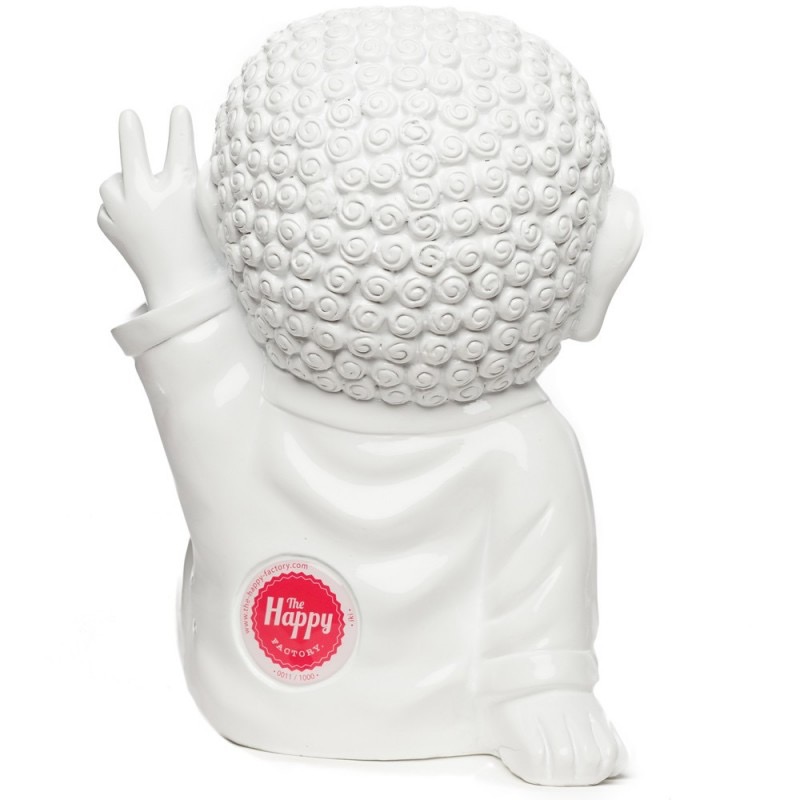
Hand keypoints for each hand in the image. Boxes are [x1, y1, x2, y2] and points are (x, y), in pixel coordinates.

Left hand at [98, 107, 219, 307]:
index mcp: (180, 190)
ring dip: (121, 184)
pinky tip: (133, 225)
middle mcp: (148, 195)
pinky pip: (107, 210)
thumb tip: (199, 164)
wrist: (183, 292)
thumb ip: (201, 187)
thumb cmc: (207, 255)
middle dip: (130, 132)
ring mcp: (125, 212)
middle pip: (131, 151)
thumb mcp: (210, 216)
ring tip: (134, 193)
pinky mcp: (111, 228)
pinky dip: (117, 212)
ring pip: (111, 182)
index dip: (179, 126)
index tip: (178, 111)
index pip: (179, 146)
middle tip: (128, 117)